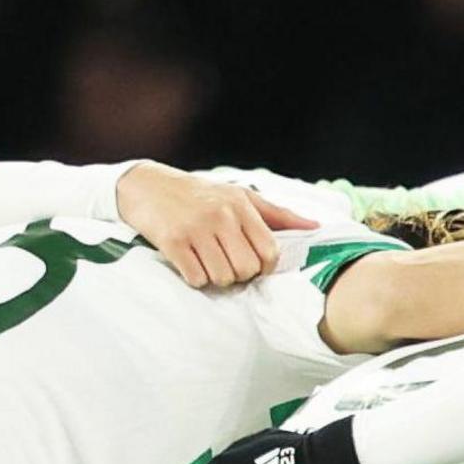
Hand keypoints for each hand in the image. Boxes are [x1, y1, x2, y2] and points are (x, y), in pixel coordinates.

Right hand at [117, 163, 316, 288]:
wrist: (146, 185)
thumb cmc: (200, 194)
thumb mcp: (239, 196)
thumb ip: (278, 215)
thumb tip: (316, 227)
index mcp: (241, 205)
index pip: (269, 252)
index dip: (263, 267)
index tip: (251, 264)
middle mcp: (221, 215)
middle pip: (246, 269)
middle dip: (239, 274)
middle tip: (225, 262)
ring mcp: (196, 228)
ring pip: (222, 277)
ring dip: (216, 277)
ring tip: (206, 260)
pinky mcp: (173, 242)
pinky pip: (196, 278)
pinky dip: (195, 278)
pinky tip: (189, 262)